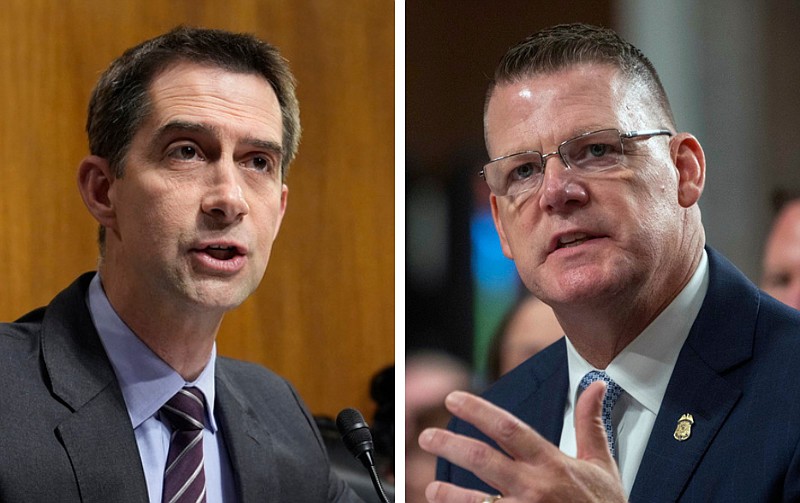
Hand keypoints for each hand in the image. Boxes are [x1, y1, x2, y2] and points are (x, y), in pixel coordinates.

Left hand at [418, 382, 625, 502]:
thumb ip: (591, 422)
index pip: (508, 428)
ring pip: (479, 500)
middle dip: (451, 445)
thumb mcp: (602, 463)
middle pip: (483, 460)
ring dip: (450, 495)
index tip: (455, 399)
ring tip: (431, 488)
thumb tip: (596, 384)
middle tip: (427, 437)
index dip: (478, 411)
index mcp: (552, 463)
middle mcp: (536, 487)